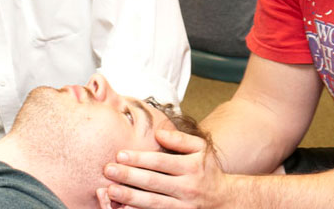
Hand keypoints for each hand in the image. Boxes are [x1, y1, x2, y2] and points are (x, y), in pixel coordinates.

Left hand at [101, 128, 228, 208]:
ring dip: (130, 197)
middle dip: (129, 176)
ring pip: (153, 203)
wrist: (225, 200)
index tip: (120, 154)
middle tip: (108, 170)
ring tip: (111, 191)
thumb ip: (180, 139)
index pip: (160, 162)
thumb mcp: (201, 149)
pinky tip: (124, 208)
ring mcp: (183, 207)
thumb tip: (158, 133)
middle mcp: (187, 188)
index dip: (139, 158)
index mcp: (191, 167)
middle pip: (153, 182)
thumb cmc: (208, 170)